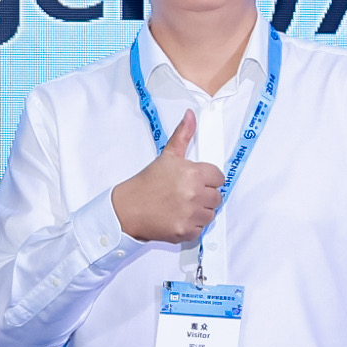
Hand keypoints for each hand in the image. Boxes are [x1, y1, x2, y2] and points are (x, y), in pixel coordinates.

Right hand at [111, 108, 226, 246]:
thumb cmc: (147, 182)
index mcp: (193, 173)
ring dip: (200, 212)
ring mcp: (191, 215)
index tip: (195, 181)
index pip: (219, 177)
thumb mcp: (166, 156)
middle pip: (217, 197)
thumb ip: (183, 135)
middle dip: (204, 196)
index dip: (208, 179)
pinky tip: (177, 218)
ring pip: (210, 214)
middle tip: (186, 194)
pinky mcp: (186, 232)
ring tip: (182, 207)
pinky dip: (191, 226)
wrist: (128, 209)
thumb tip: (191, 114)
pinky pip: (200, 229)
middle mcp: (195, 194)